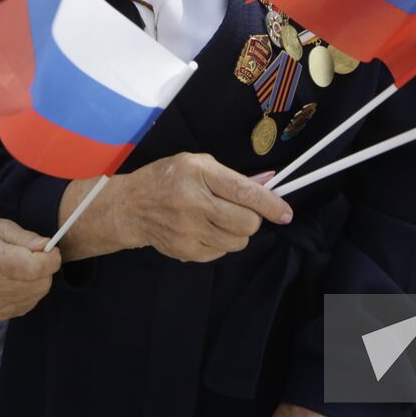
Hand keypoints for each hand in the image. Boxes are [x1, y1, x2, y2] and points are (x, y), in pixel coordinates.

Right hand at [0, 217, 60, 319]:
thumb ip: (24, 236)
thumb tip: (46, 245)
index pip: (35, 268)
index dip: (51, 258)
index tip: (49, 248)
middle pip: (42, 283)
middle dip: (46, 267)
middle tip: (33, 255)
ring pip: (39, 293)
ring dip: (38, 279)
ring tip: (20, 266)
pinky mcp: (0, 313)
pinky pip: (31, 301)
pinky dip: (30, 289)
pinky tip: (15, 279)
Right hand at [116, 153, 291, 262]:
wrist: (130, 207)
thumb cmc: (167, 179)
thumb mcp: (197, 164)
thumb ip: (230, 176)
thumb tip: (267, 185)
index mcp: (198, 174)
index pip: (244, 192)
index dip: (270, 204)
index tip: (285, 213)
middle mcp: (194, 202)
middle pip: (246, 223)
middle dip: (253, 219)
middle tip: (242, 212)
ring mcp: (189, 230)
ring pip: (238, 241)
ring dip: (238, 232)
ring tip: (222, 220)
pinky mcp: (185, 251)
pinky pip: (221, 252)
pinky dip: (221, 243)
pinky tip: (206, 230)